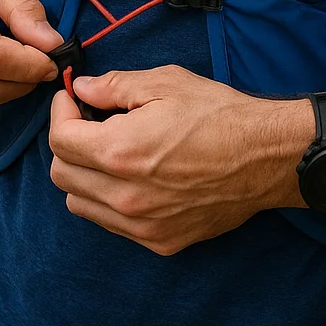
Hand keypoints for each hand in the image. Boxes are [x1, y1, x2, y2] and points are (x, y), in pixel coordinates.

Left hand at [48, 65, 309, 254]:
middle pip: (62, 175)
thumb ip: (114, 86)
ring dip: (84, 175)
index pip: (59, 140)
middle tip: (90, 123)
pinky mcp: (160, 241)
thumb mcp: (166, 83)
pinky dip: (109, 200)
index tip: (72, 101)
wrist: (267, 157)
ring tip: (111, 152)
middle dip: (68, 144)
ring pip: (80, 204)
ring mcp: (142, 225)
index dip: (60, 114)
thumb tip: (81, 89)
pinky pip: (111, 224)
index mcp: (121, 152)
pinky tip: (134, 178)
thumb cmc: (220, 114)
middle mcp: (125, 196)